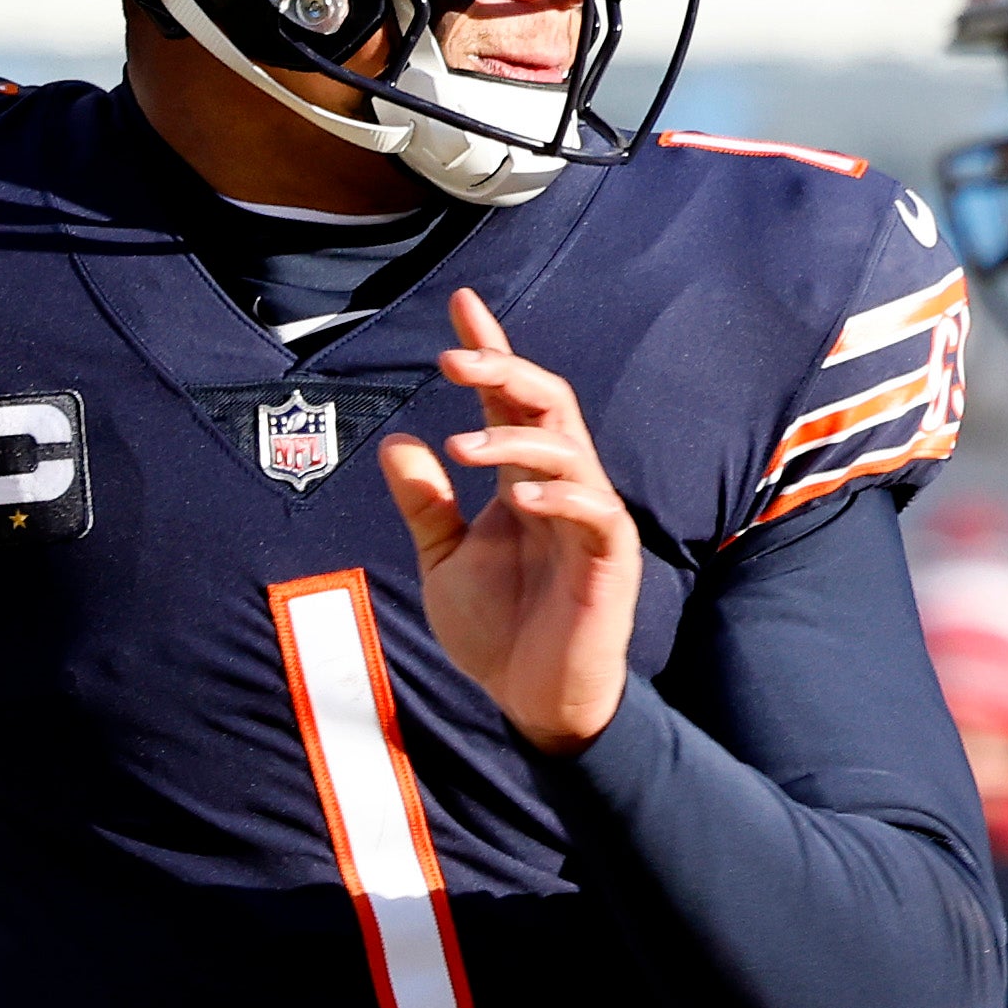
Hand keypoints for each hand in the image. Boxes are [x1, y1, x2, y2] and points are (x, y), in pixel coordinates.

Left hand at [379, 288, 642, 753]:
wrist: (532, 702)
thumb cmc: (498, 634)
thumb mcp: (444, 563)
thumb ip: (425, 506)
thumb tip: (397, 443)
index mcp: (520, 481)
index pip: (507, 402)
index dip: (488, 352)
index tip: (462, 305)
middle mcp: (559, 487)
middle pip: (546, 403)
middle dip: (504, 371)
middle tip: (455, 358)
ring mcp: (589, 518)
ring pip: (567, 447)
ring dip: (514, 438)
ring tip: (461, 449)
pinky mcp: (611, 557)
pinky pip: (592, 510)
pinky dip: (557, 495)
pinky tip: (519, 499)